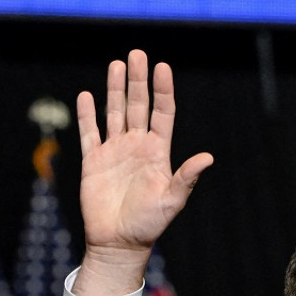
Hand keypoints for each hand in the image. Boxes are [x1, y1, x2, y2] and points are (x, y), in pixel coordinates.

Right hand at [73, 50, 211, 295]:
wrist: (119, 241)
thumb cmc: (150, 223)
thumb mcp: (172, 199)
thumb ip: (187, 176)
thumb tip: (208, 157)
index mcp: (159, 152)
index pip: (162, 113)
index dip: (163, 91)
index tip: (163, 67)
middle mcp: (137, 147)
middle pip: (138, 106)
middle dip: (138, 80)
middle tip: (137, 53)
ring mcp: (115, 151)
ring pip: (115, 113)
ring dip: (115, 89)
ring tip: (116, 64)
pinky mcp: (93, 161)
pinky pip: (89, 133)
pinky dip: (87, 114)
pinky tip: (87, 95)